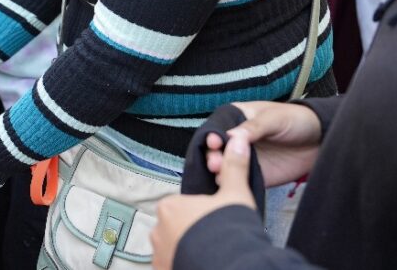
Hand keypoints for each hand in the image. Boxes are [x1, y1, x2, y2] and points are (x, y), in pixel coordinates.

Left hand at [152, 133, 257, 269]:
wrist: (231, 265)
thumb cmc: (229, 228)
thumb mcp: (235, 194)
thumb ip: (234, 167)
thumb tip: (238, 140)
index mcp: (170, 206)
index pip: (185, 207)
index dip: (203, 214)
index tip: (216, 222)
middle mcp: (157, 229)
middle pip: (177, 228)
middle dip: (194, 233)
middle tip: (215, 238)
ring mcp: (158, 254)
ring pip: (174, 248)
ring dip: (187, 250)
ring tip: (210, 253)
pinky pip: (171, 264)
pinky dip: (182, 264)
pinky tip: (202, 264)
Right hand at [206, 101, 322, 186]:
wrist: (320, 141)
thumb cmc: (296, 120)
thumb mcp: (274, 118)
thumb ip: (253, 127)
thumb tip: (230, 136)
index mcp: (236, 117)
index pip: (217, 126)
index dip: (213, 135)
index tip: (213, 143)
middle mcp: (236, 138)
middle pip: (217, 148)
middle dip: (213, 155)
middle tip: (215, 164)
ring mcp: (244, 157)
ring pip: (224, 166)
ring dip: (219, 171)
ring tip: (219, 175)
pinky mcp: (254, 174)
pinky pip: (239, 180)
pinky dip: (232, 183)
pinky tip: (229, 186)